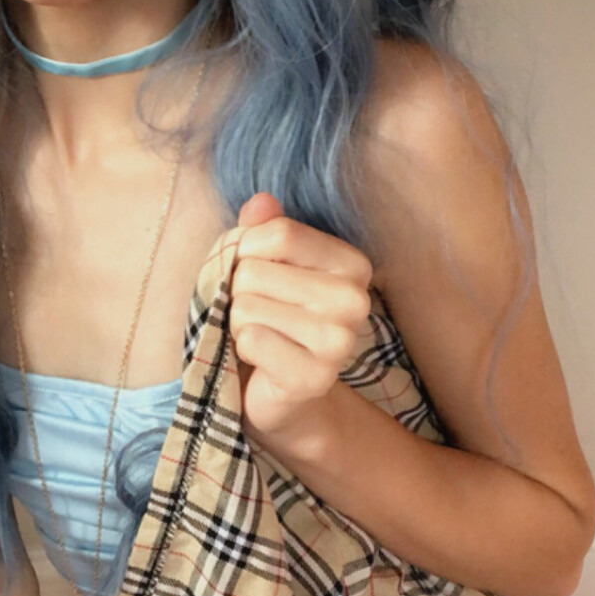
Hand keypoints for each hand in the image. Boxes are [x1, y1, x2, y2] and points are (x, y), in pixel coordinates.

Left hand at [230, 193, 373, 439]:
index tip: (251, 272)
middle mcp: (355, 299)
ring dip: (238, 323)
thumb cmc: (270, 318)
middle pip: (256, 270)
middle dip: (239, 293)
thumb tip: (260, 203)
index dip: (245, 250)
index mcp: (351, 263)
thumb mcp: (262, 265)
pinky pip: (250, 340)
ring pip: (247, 306)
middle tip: (258, 313)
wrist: (279, 392)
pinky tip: (263, 359)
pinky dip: (243, 349)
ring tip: (261, 335)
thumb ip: (262, 231)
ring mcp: (339, 342)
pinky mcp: (314, 377)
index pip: (278, 232)